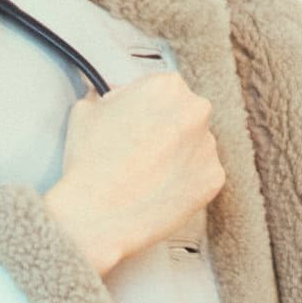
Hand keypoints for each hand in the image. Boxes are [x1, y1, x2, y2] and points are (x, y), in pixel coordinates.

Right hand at [44, 72, 226, 276]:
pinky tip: (159, 189)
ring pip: (194, 147)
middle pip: (184, 116)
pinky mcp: (214, 179)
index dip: (145, 111)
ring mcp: (209, 146)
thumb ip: (108, 98)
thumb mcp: (87, 111)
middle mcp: (196, 110)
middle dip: (166, 132)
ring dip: (177, 157)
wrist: (98, 215)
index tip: (136, 125)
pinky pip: (200, 176)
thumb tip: (112, 98)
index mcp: (168, 86)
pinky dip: (184, 183)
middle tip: (141, 152)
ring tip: (147, 175)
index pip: (162, 92)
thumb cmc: (91, 164)